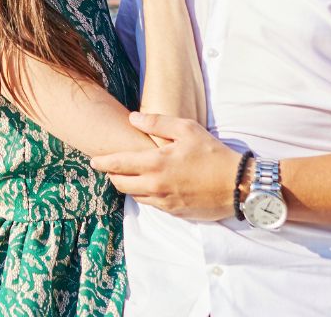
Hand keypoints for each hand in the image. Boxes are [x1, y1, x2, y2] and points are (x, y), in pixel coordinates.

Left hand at [90, 112, 240, 220]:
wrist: (237, 185)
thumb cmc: (212, 154)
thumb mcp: (187, 129)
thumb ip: (157, 123)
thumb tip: (133, 118)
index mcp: (156, 163)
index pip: (118, 165)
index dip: (103, 162)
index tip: (93, 160)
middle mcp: (156, 185)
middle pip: (121, 184)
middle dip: (113, 175)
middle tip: (111, 167)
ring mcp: (164, 201)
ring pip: (134, 195)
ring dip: (129, 186)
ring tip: (130, 175)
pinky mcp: (174, 212)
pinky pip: (151, 204)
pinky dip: (145, 194)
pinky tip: (151, 185)